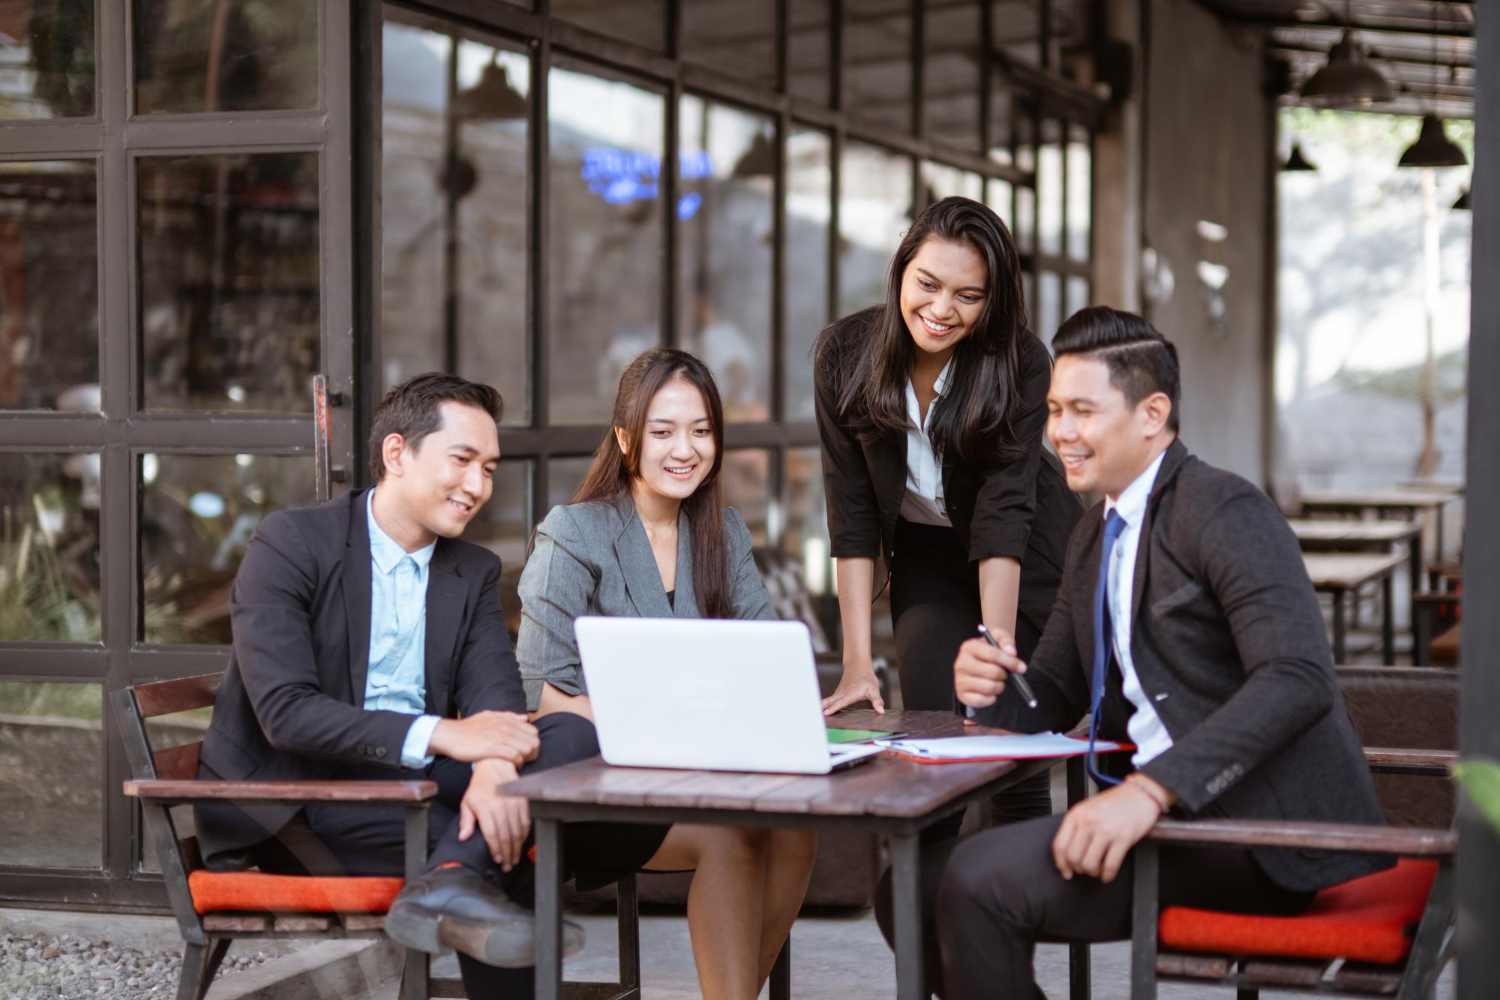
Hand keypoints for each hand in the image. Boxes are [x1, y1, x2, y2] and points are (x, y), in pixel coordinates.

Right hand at [429, 711, 538, 765]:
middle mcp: (506, 727)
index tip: (526, 750)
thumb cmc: (468, 728)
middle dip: (532, 753)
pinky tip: (511, 765)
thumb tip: (524, 718)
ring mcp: (500, 737)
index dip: (532, 743)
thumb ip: (508, 717)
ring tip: (517, 763)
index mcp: (506, 720)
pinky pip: (514, 756)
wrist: (450, 735)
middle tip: (524, 759)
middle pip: (534, 742)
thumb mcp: (489, 716)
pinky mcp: (492, 748)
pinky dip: (516, 762)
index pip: (533, 732)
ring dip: (525, 758)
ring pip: (526, 749)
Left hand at [459, 758, 530, 870]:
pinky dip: (525, 834)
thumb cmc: (480, 786)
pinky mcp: (523, 801)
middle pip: (506, 835)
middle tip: (508, 865)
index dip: (496, 849)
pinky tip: (521, 843)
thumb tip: (463, 837)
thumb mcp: (467, 802)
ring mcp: (513, 803)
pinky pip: (526, 822)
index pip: (492, 834)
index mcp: (484, 806)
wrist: (495, 766)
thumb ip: (466, 821)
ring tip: (515, 858)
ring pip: (517, 831)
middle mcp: (500, 805)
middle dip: (508, 854)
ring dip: (517, 847)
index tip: (498, 860)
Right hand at [822, 660, 884, 714]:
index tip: (826, 712)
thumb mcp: (874, 689)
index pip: (841, 702)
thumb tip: (881, 711)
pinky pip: (829, 700)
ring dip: (821, 707)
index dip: (834, 707)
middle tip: (816, 716)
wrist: (858, 666)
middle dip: (824, 708)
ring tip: (814, 715)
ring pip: (828, 700)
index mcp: (851, 694)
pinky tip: (819, 711)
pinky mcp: (837, 694)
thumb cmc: (866, 678)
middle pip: (831, 702)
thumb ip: (877, 700)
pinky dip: (823, 705)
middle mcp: (843, 694)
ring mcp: (838, 693)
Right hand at [953, 633, 1025, 709]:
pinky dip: (991, 698)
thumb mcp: (998, 638)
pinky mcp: (962, 695)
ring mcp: (959, 680)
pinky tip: (991, 691)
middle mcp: (961, 663)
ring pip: (989, 687)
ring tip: (998, 681)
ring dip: (1000, 686)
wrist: (977, 662)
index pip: (993, 655)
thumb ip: (1006, 641)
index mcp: (969, 647)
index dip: (1010, 662)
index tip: (1022, 667)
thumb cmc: (990, 650)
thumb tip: (1011, 652)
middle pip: (993, 672)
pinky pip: (981, 700)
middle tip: (1004, 673)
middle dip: (1004, 675)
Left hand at [1051, 777, 1173, 883]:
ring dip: (1093, 873)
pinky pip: (1110, 865)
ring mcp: (1106, 830)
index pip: (1060, 845)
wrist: (1140, 794)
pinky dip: (1108, 875)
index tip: (1065, 870)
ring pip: (1090, 864)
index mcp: (1077, 814)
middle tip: (1083, 870)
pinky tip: (1108, 874)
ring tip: (1097, 870)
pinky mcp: (1123, 839)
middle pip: (1073, 857)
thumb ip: (1076, 826)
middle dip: (1078, 869)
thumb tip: (1068, 852)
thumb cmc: (1115, 802)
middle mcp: (1089, 822)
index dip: (1061, 863)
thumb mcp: (1088, 808)